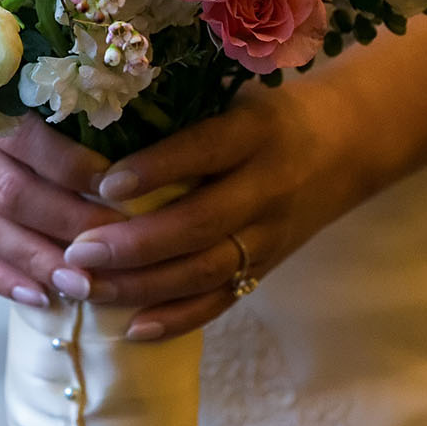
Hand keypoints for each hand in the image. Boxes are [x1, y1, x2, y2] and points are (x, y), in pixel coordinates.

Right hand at [0, 73, 123, 307]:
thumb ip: (21, 72)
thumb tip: (99, 102)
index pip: (22, 141)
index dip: (71, 166)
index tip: (118, 182)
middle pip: (9, 195)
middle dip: (67, 223)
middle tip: (118, 240)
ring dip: (39, 261)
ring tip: (86, 283)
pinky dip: (1, 278)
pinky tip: (39, 297)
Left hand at [52, 74, 369, 341]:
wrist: (351, 143)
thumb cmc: (273, 112)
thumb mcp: (237, 98)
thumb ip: (183, 115)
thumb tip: (98, 129)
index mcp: (257, 132)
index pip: (205, 151)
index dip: (155, 169)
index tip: (103, 183)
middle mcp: (266, 187)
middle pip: (198, 224)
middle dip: (132, 244)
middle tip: (76, 251)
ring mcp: (269, 235)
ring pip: (202, 271)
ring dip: (139, 286)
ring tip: (84, 287)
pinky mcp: (267, 266)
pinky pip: (221, 300)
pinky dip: (176, 319)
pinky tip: (131, 328)